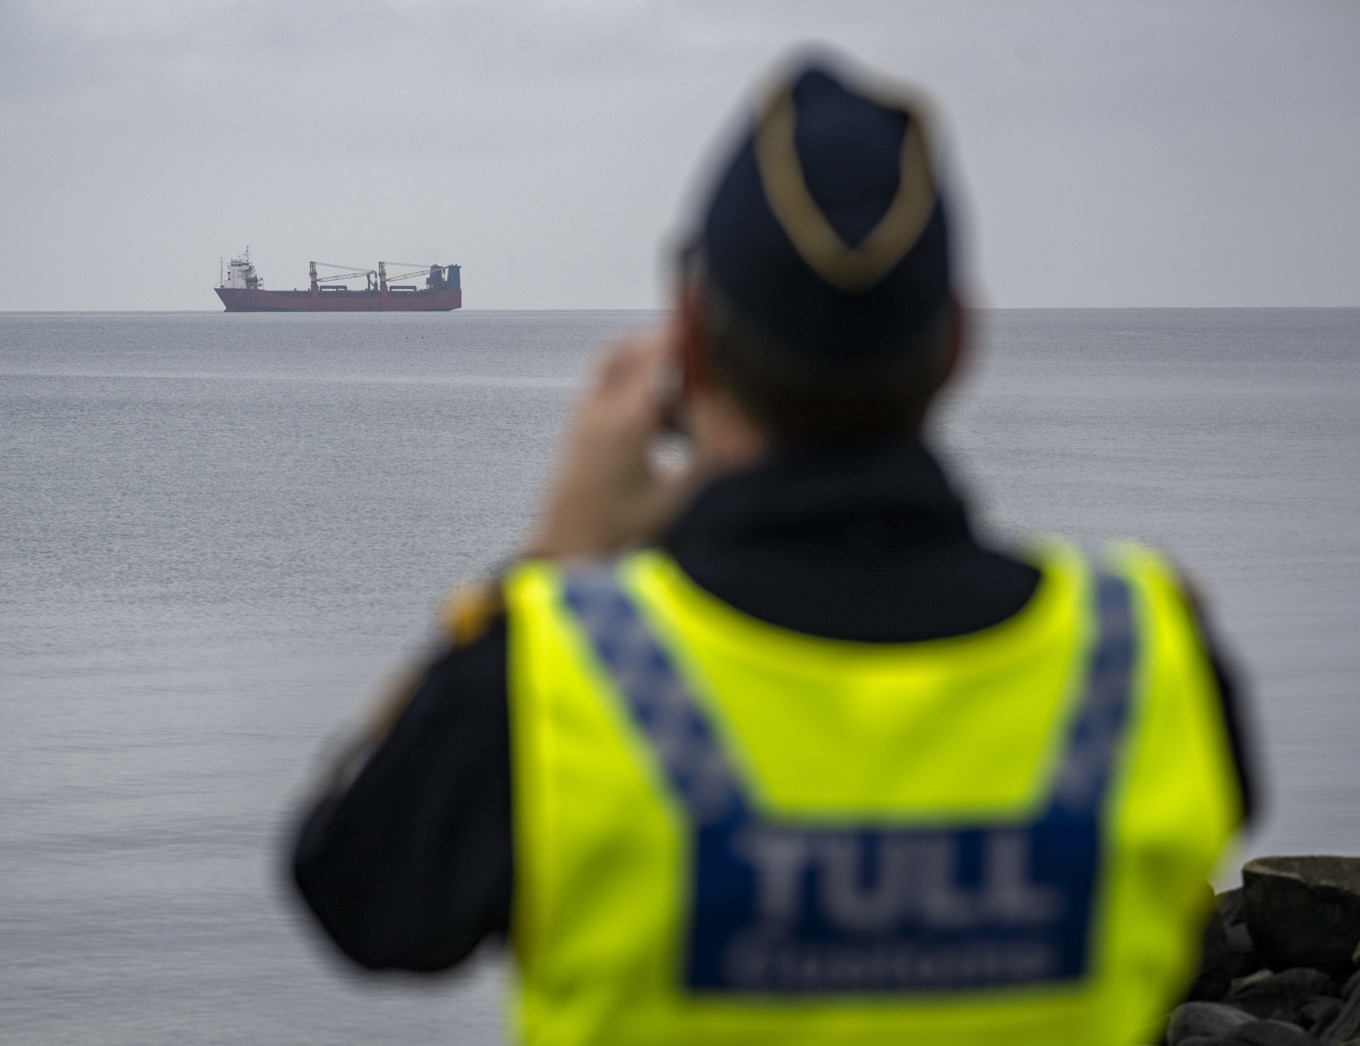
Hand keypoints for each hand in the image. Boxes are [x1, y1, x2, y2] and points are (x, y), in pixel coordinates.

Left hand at [526, 327, 693, 559]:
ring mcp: (584, 421)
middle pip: (632, 350)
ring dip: (653, 371)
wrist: (562, 557)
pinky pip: (610, 392)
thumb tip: (756, 437)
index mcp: (625, 422)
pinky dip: (639, 393)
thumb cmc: (616, 536)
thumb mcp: (678, 501)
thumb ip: (714, 462)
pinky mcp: (580, 434)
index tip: (713, 319)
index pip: (659, 355)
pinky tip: (668, 432)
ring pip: (618, 369)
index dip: (689, 333)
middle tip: (705, 354)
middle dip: (669, 345)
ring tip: (690, 404)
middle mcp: (599, 412)